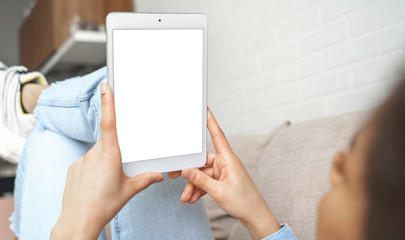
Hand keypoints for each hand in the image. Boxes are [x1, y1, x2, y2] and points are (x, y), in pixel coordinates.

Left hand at [51, 83, 163, 238]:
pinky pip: (87, 161)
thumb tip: (158, 175)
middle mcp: (94, 154)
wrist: (78, 221)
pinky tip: (95, 183)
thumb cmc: (103, 206)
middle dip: (115, 150)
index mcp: (110, 156)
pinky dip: (93, 168)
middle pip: (108, 141)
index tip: (106, 87)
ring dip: (104, 161)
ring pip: (97, 152)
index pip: (110, 123)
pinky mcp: (73, 168)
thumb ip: (145, 179)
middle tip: (117, 170)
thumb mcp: (129, 191)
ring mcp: (81, 160)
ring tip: (105, 181)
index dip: (108, 103)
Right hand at [169, 109, 279, 239]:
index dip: (210, 121)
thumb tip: (186, 170)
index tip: (205, 109)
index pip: (217, 135)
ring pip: (202, 174)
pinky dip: (198, 190)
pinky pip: (206, 181)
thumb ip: (201, 180)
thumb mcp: (219, 192)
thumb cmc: (244, 202)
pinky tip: (192, 199)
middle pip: (202, 161)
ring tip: (186, 197)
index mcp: (228, 159)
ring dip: (193, 185)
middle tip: (173, 175)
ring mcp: (224, 172)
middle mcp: (225, 163)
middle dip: (189, 172)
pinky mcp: (222, 180)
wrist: (255, 216)